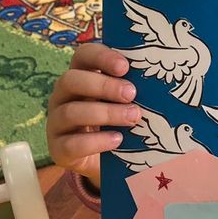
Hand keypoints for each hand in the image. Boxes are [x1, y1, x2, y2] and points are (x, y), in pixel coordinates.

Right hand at [46, 43, 139, 187]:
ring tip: (133, 117)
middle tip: (132, 94)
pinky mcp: (58, 149)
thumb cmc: (117, 122)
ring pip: (71, 112)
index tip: (125, 67)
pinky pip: (71, 144)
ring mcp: (56, 123)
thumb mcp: (123, 101)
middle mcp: (63, 96)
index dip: (101, 57)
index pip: (82, 55)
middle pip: (71, 80)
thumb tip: (161, 79)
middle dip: (103, 85)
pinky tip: (117, 139)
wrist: (104, 162)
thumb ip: (132, 88)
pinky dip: (96, 142)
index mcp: (80, 76)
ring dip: (105, 113)